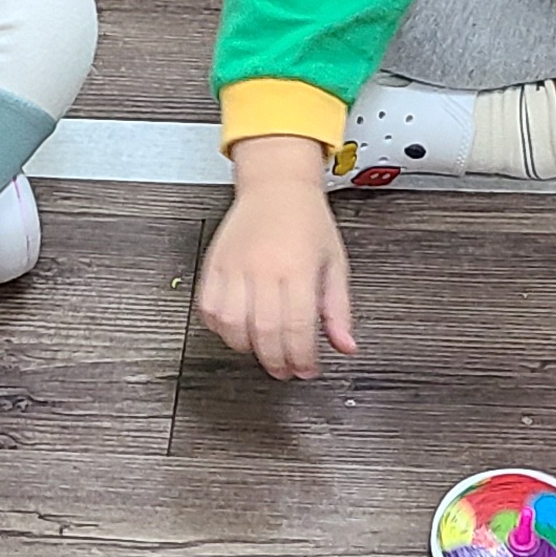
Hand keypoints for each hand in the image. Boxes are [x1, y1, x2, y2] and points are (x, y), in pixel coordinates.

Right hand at [197, 141, 352, 379]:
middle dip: (277, 360)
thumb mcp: (335, 263)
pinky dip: (221, 328)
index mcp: (299, 266)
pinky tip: (237, 330)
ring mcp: (235, 265)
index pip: (298, 326)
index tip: (307, 370)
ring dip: (247, 347)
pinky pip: (209, 308)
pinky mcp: (214, 264)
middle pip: (265, 331)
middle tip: (286, 370)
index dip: (302, 358)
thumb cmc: (307, 221)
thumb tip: (346, 347)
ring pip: (232, 324)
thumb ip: (339, 309)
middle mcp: (264, 267)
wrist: (276, 186)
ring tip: (263, 350)